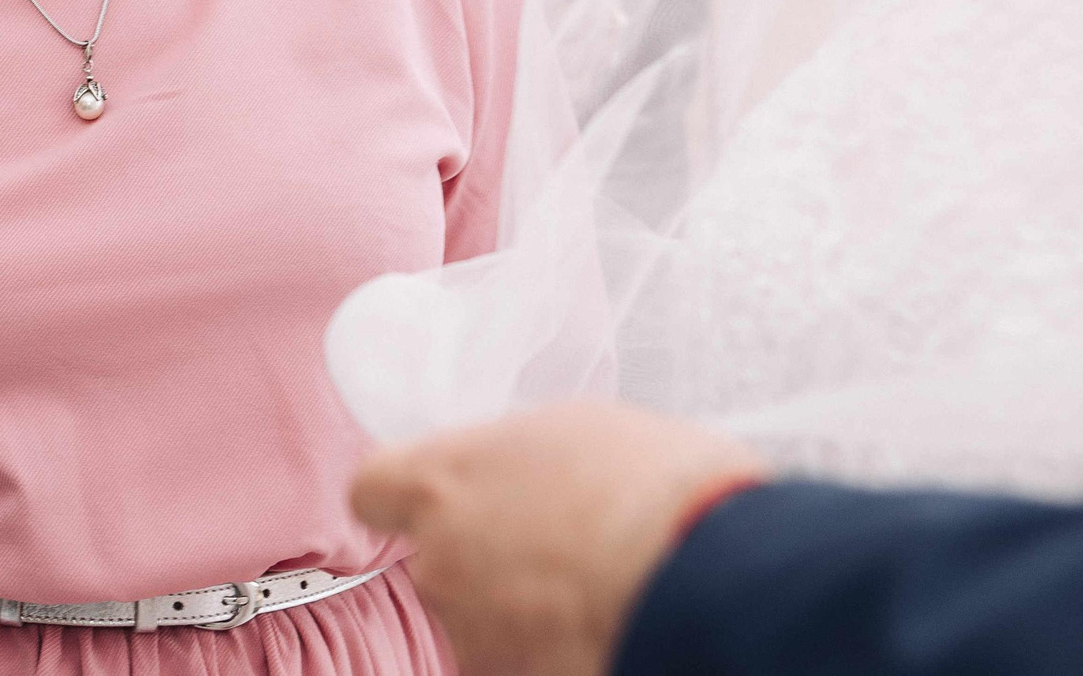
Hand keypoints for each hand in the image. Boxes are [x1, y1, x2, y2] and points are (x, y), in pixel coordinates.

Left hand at [351, 402, 765, 675]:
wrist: (709, 580)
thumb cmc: (653, 486)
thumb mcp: (577, 430)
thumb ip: (519, 460)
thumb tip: (520, 478)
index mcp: (440, 482)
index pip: (372, 490)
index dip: (410, 496)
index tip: (446, 498)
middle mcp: (439, 565)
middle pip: (440, 562)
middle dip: (488, 558)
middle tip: (561, 543)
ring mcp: (473, 638)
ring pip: (485, 622)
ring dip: (525, 613)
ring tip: (601, 589)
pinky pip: (523, 661)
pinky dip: (555, 652)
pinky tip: (607, 628)